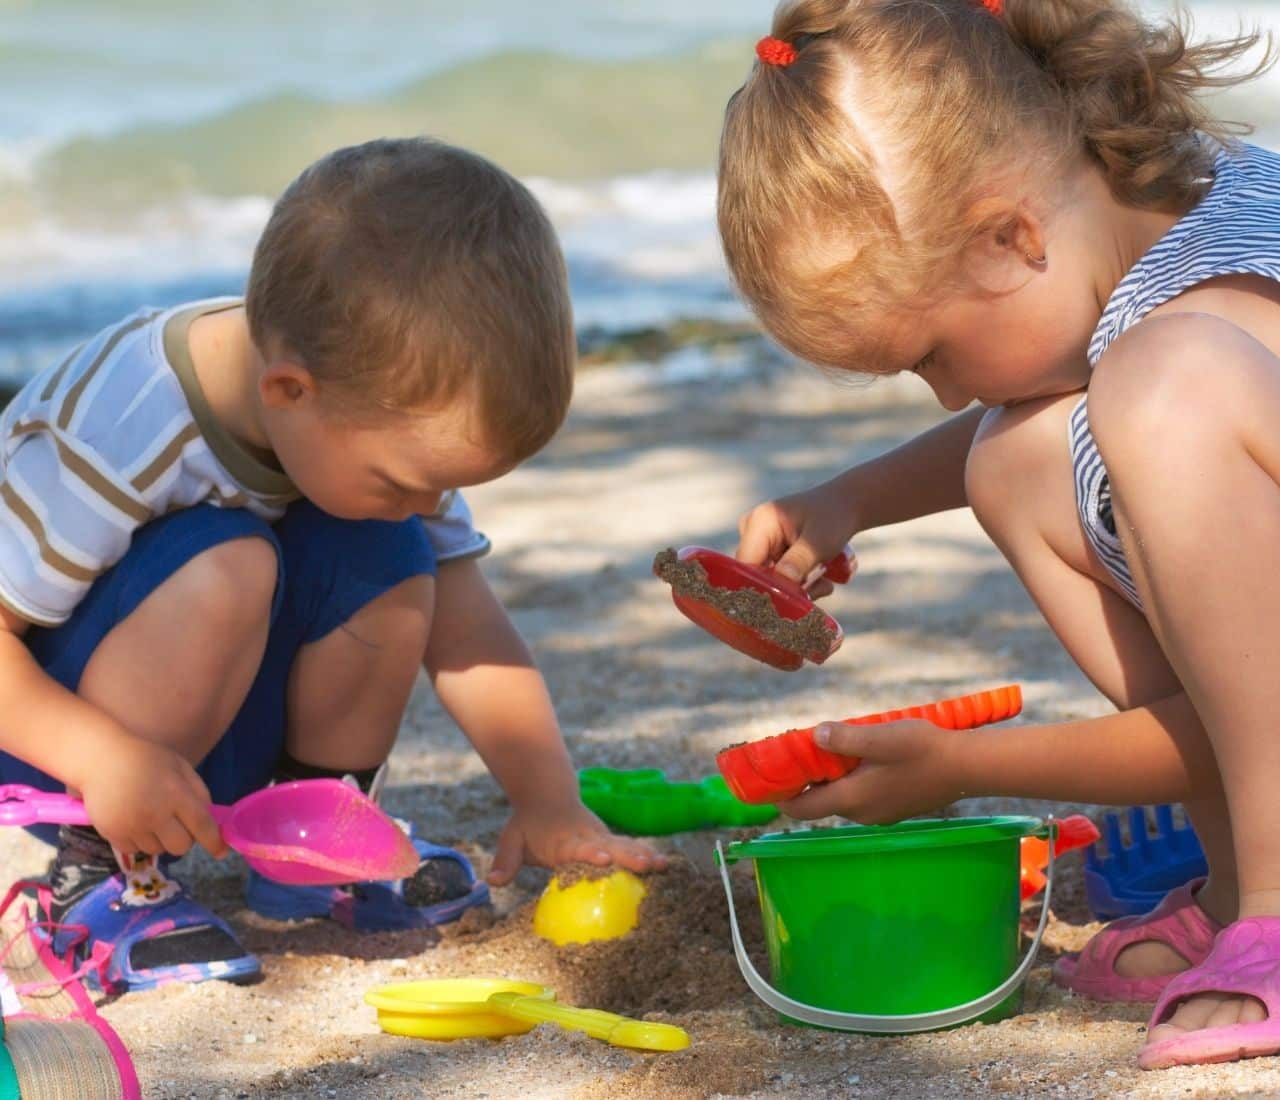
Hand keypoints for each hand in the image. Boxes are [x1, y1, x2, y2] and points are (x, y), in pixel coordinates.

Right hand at [77, 734, 226, 858]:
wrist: (101, 759)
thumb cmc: (146, 760)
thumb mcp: (180, 766)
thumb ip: (198, 792)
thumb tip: (210, 819)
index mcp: (176, 794)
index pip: (202, 825)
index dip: (214, 842)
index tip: (221, 852)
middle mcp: (155, 813)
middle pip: (180, 847)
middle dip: (184, 839)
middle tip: (177, 825)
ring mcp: (132, 826)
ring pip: (157, 850)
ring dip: (160, 840)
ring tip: (150, 817)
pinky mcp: (112, 833)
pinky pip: (134, 850)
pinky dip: (138, 841)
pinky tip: (133, 821)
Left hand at [487, 800, 667, 886]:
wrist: (547, 796)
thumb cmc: (528, 824)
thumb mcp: (511, 839)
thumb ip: (505, 861)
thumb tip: (491, 883)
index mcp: (564, 840)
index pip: (579, 848)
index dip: (590, 854)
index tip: (602, 858)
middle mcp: (587, 838)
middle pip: (610, 846)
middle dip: (628, 856)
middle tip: (646, 864)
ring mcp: (602, 837)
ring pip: (625, 845)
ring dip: (643, 855)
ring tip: (662, 865)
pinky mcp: (610, 839)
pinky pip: (629, 848)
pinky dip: (646, 855)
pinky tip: (666, 866)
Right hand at [736, 479, 857, 594]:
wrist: (843, 505)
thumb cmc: (833, 517)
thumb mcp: (819, 541)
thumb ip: (799, 561)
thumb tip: (781, 583)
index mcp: (760, 522)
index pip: (746, 565)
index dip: (764, 587)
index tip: (792, 600)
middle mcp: (752, 531)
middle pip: (757, 575)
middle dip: (787, 589)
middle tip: (819, 589)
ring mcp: (758, 542)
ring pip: (769, 580)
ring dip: (797, 588)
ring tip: (824, 583)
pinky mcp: (767, 552)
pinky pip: (776, 577)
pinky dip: (797, 583)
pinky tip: (819, 579)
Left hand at [778, 719, 967, 824]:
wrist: (967, 767)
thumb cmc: (924, 750)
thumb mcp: (880, 737)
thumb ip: (844, 739)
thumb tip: (814, 736)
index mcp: (853, 799)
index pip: (802, 807)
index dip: (780, 794)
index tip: (766, 776)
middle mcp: (861, 813)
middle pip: (819, 800)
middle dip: (804, 779)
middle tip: (796, 750)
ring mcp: (878, 814)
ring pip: (840, 797)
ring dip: (828, 776)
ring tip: (825, 746)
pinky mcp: (892, 807)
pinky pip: (858, 795)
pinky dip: (848, 779)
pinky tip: (856, 755)